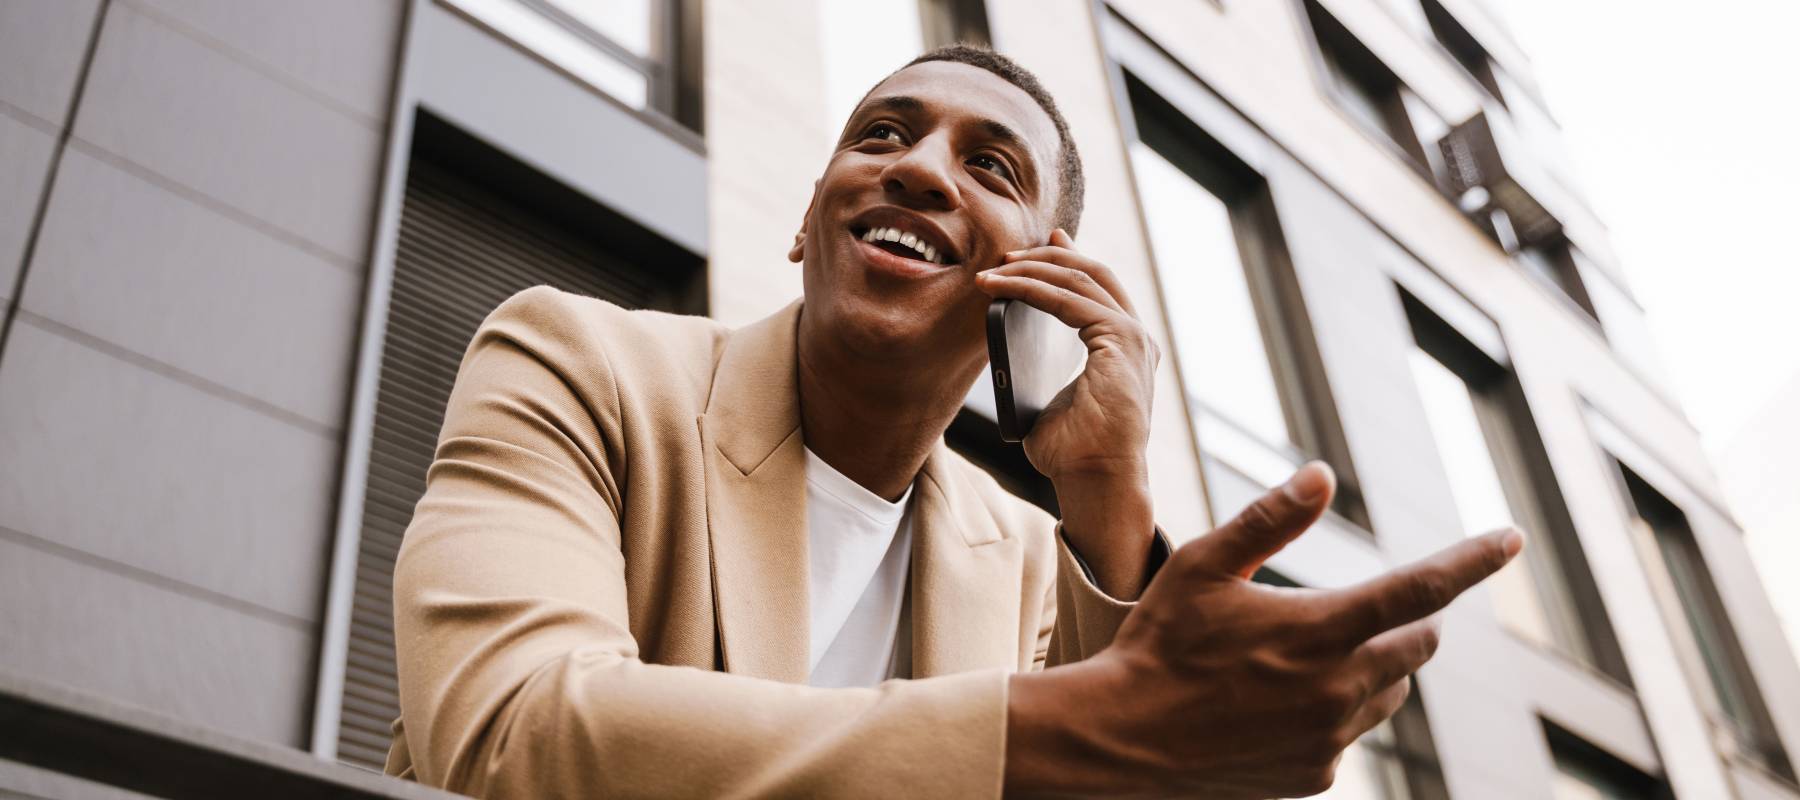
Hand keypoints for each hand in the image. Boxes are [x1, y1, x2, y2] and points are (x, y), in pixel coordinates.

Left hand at [975, 228, 1158, 483]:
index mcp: (1123, 348)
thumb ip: (1039, 370)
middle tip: (1008, 254)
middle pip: (1092, 273)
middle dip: (1048, 256)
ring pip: (1081, 279)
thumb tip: (1010, 351)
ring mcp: (1132, 337)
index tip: (1038, 245)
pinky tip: (1004, 287)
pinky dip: (1033, 289)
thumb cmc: (1072, 454)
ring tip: (995, 271)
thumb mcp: (1049, 400)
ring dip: (1033, 269)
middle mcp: (1134, 337)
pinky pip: (1071, 300)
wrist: (1096, 483)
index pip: (1097, 289)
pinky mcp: (1121, 342)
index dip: (1066, 261)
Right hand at [1004, 463, 1524, 797]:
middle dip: (1411, 618)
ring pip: (1390, 690)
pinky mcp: (1318, 773)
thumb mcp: (1202, 567)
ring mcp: (1331, 738)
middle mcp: (1338, 689)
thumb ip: (1268, 520)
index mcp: (1318, 630)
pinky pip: (1351, 731)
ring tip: (1303, 655)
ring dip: (1373, 664)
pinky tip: (1276, 701)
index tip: (1510, 538)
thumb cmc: (1159, 643)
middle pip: (1419, 644)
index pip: (1422, 590)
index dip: (1472, 560)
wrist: (1124, 741)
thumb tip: (1322, 476)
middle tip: (1361, 606)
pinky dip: (1336, 708)